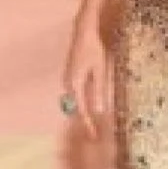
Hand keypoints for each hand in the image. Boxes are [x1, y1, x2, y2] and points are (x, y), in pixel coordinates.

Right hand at [61, 19, 111, 136]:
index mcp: (75, 84)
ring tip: (94, 126)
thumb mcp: (100, 70)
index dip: (88, 124)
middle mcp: (68, 85)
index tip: (94, 136)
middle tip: (95, 135)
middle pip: (76, 109)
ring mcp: (67, 80)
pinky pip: (75, 96)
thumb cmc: (94, 49)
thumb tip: (99, 110)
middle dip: (85, 122)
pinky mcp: (70, 77)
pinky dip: (82, 104)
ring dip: (84, 114)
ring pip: (75, 103)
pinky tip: (90, 110)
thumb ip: (99, 90)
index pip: (82, 110)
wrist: (83, 32)